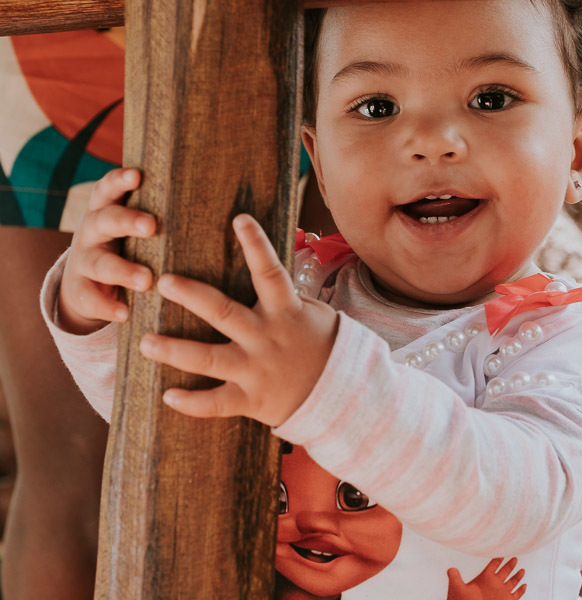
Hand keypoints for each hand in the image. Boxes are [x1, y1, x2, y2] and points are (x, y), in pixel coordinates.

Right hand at [58, 168, 155, 333]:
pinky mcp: (81, 290)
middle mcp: (92, 231)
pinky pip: (90, 298)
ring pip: (99, 263)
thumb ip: (162, 216)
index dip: (119, 181)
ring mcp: (84, 261)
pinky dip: (107, 306)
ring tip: (146, 281)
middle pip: (106, 220)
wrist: (87, 283)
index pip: (109, 189)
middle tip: (151, 226)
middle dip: (127, 221)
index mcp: (107, 210)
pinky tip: (124, 313)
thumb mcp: (136, 229)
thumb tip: (222, 205)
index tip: (137, 175)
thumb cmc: (129, 247)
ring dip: (122, 271)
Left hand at [138, 214, 338, 426]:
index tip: (240, 219)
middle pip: (224, 313)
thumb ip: (284, 295)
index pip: (270, 272)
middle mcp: (267, 338)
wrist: (342, 393)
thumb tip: (261, 264)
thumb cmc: (323, 346)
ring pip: (209, 360)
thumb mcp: (313, 313)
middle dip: (192, 296)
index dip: (257, 245)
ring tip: (144, 342)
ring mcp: (257, 370)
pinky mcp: (252, 400)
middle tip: (163, 281)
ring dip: (174, 350)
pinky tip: (168, 396)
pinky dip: (191, 402)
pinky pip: (216, 403)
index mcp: (285, 311)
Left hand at [447, 558, 525, 599]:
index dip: (498, 558)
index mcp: (484, 577)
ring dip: (517, 576)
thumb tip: (451, 569)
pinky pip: (516, 595)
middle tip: (515, 557)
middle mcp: (494, 583)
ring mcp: (501, 592)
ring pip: (512, 582)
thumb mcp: (457, 588)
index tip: (503, 550)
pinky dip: (521, 590)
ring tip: (522, 570)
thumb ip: (455, 578)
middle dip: (510, 564)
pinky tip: (524, 585)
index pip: (493, 564)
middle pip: (505, 571)